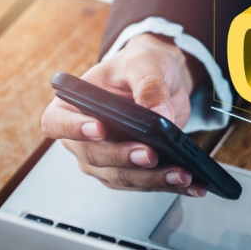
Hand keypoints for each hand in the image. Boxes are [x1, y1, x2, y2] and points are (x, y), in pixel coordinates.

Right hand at [41, 33, 208, 196]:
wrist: (162, 78)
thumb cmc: (140, 65)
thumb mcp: (144, 64)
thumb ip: (149, 86)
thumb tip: (160, 113)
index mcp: (72, 105)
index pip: (58, 123)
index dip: (74, 129)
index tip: (99, 129)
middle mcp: (83, 137)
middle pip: (94, 157)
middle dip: (125, 159)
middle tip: (151, 155)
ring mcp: (106, 157)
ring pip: (122, 177)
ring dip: (152, 179)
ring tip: (182, 174)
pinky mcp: (131, 169)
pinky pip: (146, 182)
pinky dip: (170, 185)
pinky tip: (193, 185)